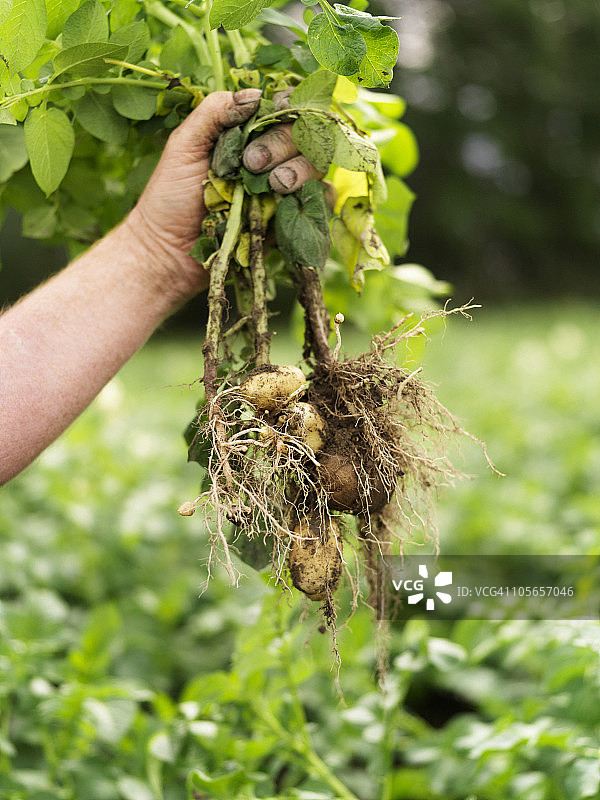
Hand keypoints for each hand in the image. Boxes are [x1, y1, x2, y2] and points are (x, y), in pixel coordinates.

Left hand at [125, 88, 322, 300]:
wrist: (170, 251)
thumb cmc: (170, 197)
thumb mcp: (184, 145)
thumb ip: (214, 113)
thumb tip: (255, 94)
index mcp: (247, 133)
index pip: (283, 107)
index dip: (287, 106)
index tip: (273, 112)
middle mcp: (270, 156)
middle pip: (304, 133)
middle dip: (283, 143)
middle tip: (252, 163)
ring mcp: (283, 188)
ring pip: (316, 165)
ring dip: (300, 169)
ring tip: (275, 186)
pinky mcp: (290, 219)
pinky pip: (320, 202)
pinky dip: (317, 197)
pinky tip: (290, 201)